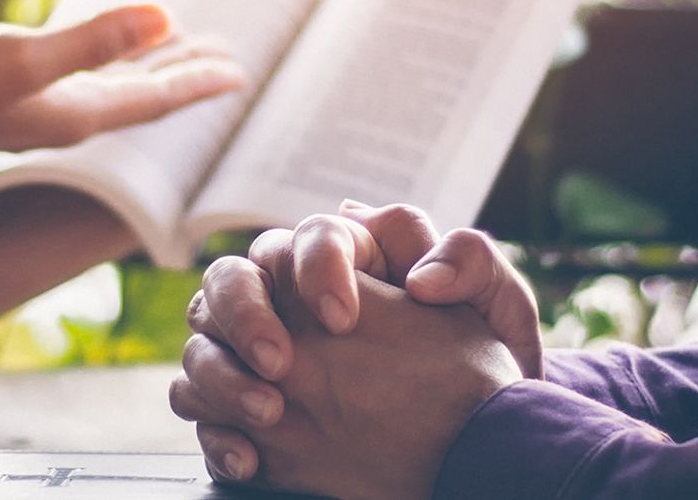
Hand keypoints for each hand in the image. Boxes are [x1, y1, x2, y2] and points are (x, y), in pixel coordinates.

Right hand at [0, 5, 244, 168]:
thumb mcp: (20, 59)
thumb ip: (93, 42)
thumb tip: (166, 17)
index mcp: (74, 114)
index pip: (154, 99)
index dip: (198, 82)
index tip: (241, 72)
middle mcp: (59, 116)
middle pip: (139, 95)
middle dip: (182, 75)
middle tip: (226, 58)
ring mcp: (28, 107)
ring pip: (106, 86)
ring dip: (143, 66)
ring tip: (174, 45)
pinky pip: (70, 76)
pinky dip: (96, 60)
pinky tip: (92, 45)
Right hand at [170, 202, 541, 483]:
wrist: (477, 429)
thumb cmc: (483, 353)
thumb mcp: (496, 303)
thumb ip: (470, 263)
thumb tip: (420, 277)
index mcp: (347, 255)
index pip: (310, 237)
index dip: (315, 269)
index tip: (343, 320)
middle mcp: (288, 294)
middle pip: (232, 277)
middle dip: (245, 314)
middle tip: (281, 362)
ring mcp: (257, 349)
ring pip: (203, 340)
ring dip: (220, 374)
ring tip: (269, 414)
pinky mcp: (245, 404)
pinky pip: (201, 408)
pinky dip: (216, 432)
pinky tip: (249, 459)